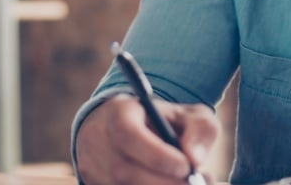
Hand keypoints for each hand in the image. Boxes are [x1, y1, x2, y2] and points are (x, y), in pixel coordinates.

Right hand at [75, 94, 219, 184]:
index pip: (128, 135)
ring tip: (187, 184)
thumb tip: (195, 159)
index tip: (186, 166)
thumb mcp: (186, 114)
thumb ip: (199, 129)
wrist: (128, 130)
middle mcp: (97, 140)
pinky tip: (167, 184)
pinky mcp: (94, 184)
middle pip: (124, 170)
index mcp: (118, 113)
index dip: (156, 155)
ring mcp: (92, 166)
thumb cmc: (162, 122)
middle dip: (163, 182)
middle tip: (194, 183)